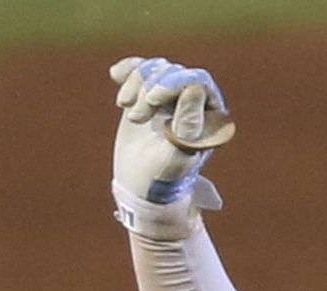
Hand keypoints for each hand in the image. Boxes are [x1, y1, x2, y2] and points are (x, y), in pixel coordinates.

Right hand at [110, 56, 235, 207]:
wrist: (141, 185)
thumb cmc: (165, 173)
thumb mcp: (178, 152)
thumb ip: (188, 122)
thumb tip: (195, 87)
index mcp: (210, 114)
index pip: (196, 80)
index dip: (173, 83)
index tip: (152, 98)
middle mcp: (194, 100)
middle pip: (173, 72)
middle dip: (150, 89)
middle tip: (137, 118)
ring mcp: (171, 95)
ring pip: (155, 68)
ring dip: (137, 84)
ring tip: (129, 111)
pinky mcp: (148, 93)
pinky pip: (140, 69)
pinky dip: (128, 69)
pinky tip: (116, 74)